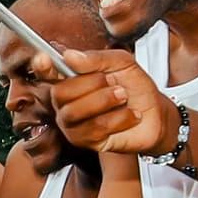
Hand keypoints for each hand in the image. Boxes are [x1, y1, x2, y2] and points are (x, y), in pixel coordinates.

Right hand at [50, 48, 176, 155]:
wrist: (157, 115)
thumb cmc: (137, 89)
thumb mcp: (123, 63)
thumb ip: (97, 58)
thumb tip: (69, 55)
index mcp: (72, 80)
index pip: (47, 74)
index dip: (41, 67)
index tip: (43, 58)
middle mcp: (66, 103)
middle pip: (59, 93)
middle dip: (91, 85)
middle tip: (114, 84)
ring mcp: (73, 124)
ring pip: (74, 112)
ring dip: (106, 102)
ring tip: (123, 98)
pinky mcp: (86, 142)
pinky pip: (94, 129)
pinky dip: (118, 119)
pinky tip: (128, 116)